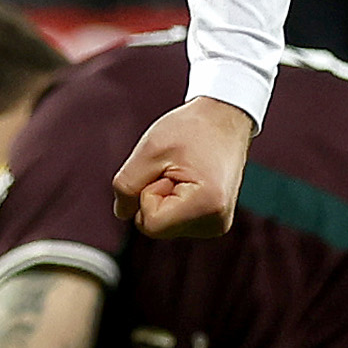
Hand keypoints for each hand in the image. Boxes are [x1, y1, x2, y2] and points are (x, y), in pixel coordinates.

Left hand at [112, 97, 253, 241]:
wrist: (225, 119)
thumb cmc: (192, 129)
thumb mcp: (150, 150)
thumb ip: (127, 185)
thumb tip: (122, 213)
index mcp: (206, 205)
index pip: (150, 224)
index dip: (146, 195)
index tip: (165, 170)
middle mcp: (216, 222)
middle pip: (157, 227)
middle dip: (155, 196)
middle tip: (175, 168)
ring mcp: (217, 225)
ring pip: (165, 225)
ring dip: (165, 197)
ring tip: (185, 171)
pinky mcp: (214, 222)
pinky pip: (176, 221)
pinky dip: (174, 201)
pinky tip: (190, 179)